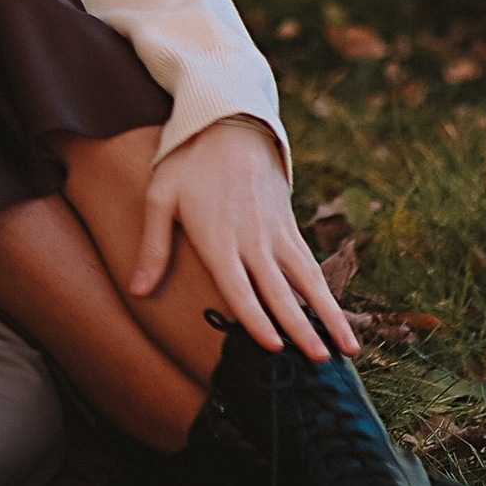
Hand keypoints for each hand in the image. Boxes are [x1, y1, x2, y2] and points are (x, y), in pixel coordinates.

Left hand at [130, 116, 359, 361]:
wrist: (229, 123)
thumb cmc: (187, 163)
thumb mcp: (160, 197)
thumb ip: (153, 247)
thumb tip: (137, 292)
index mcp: (219, 238)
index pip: (239, 288)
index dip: (256, 318)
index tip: (274, 347)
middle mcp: (252, 240)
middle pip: (279, 291)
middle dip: (302, 328)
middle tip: (320, 362)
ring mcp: (276, 233)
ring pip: (307, 281)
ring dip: (328, 315)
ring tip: (348, 349)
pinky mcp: (289, 226)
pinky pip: (310, 265)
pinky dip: (326, 293)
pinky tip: (338, 317)